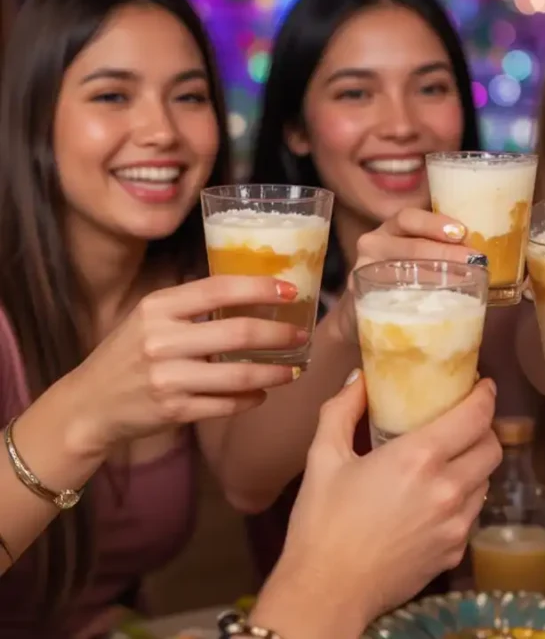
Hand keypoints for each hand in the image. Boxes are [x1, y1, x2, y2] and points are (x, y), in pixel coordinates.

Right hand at [68, 276, 305, 455]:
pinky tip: (262, 393)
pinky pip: (227, 404)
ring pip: (240, 374)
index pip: (219, 288)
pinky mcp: (174, 410)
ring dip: (275, 372)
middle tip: (301, 335)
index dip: (260, 288)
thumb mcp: (150, 317)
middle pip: (239, 332)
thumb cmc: (128, 354)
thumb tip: (252, 290)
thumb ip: (192, 305)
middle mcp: (161, 339)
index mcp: (158, 306)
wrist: (89, 405)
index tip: (290, 291)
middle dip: (279, 334)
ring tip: (293, 370)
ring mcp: (168, 378)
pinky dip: (252, 398)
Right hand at [259, 374, 500, 632]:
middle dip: (482, 429)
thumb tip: (359, 380)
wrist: (326, 594)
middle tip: (461, 422)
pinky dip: (463, 500)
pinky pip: (472, 514)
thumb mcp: (323, 458)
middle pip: (492, 447)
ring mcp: (456, 524)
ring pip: (486, 481)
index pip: (476, 415)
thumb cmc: (321, 525)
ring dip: (473, 465)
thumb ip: (342, 411)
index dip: (484, 395)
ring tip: (448, 460)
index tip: (481, 385)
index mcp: (419, 458)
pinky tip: (435, 499)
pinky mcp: (454, 551)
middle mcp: (448, 489)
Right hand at [326, 208, 481, 341]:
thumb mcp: (422, 255)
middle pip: (407, 243)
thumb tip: (484, 256)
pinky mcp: (359, 295)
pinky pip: (383, 296)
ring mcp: (363, 268)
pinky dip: (408, 300)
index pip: (410, 218)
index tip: (462, 233)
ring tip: (457, 282)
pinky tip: (428, 306)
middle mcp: (375, 242)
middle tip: (470, 260)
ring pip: (396, 268)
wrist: (367, 310)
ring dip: (430, 275)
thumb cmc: (407, 277)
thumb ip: (445, 250)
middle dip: (442, 251)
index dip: (435, 223)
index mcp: (394, 228)